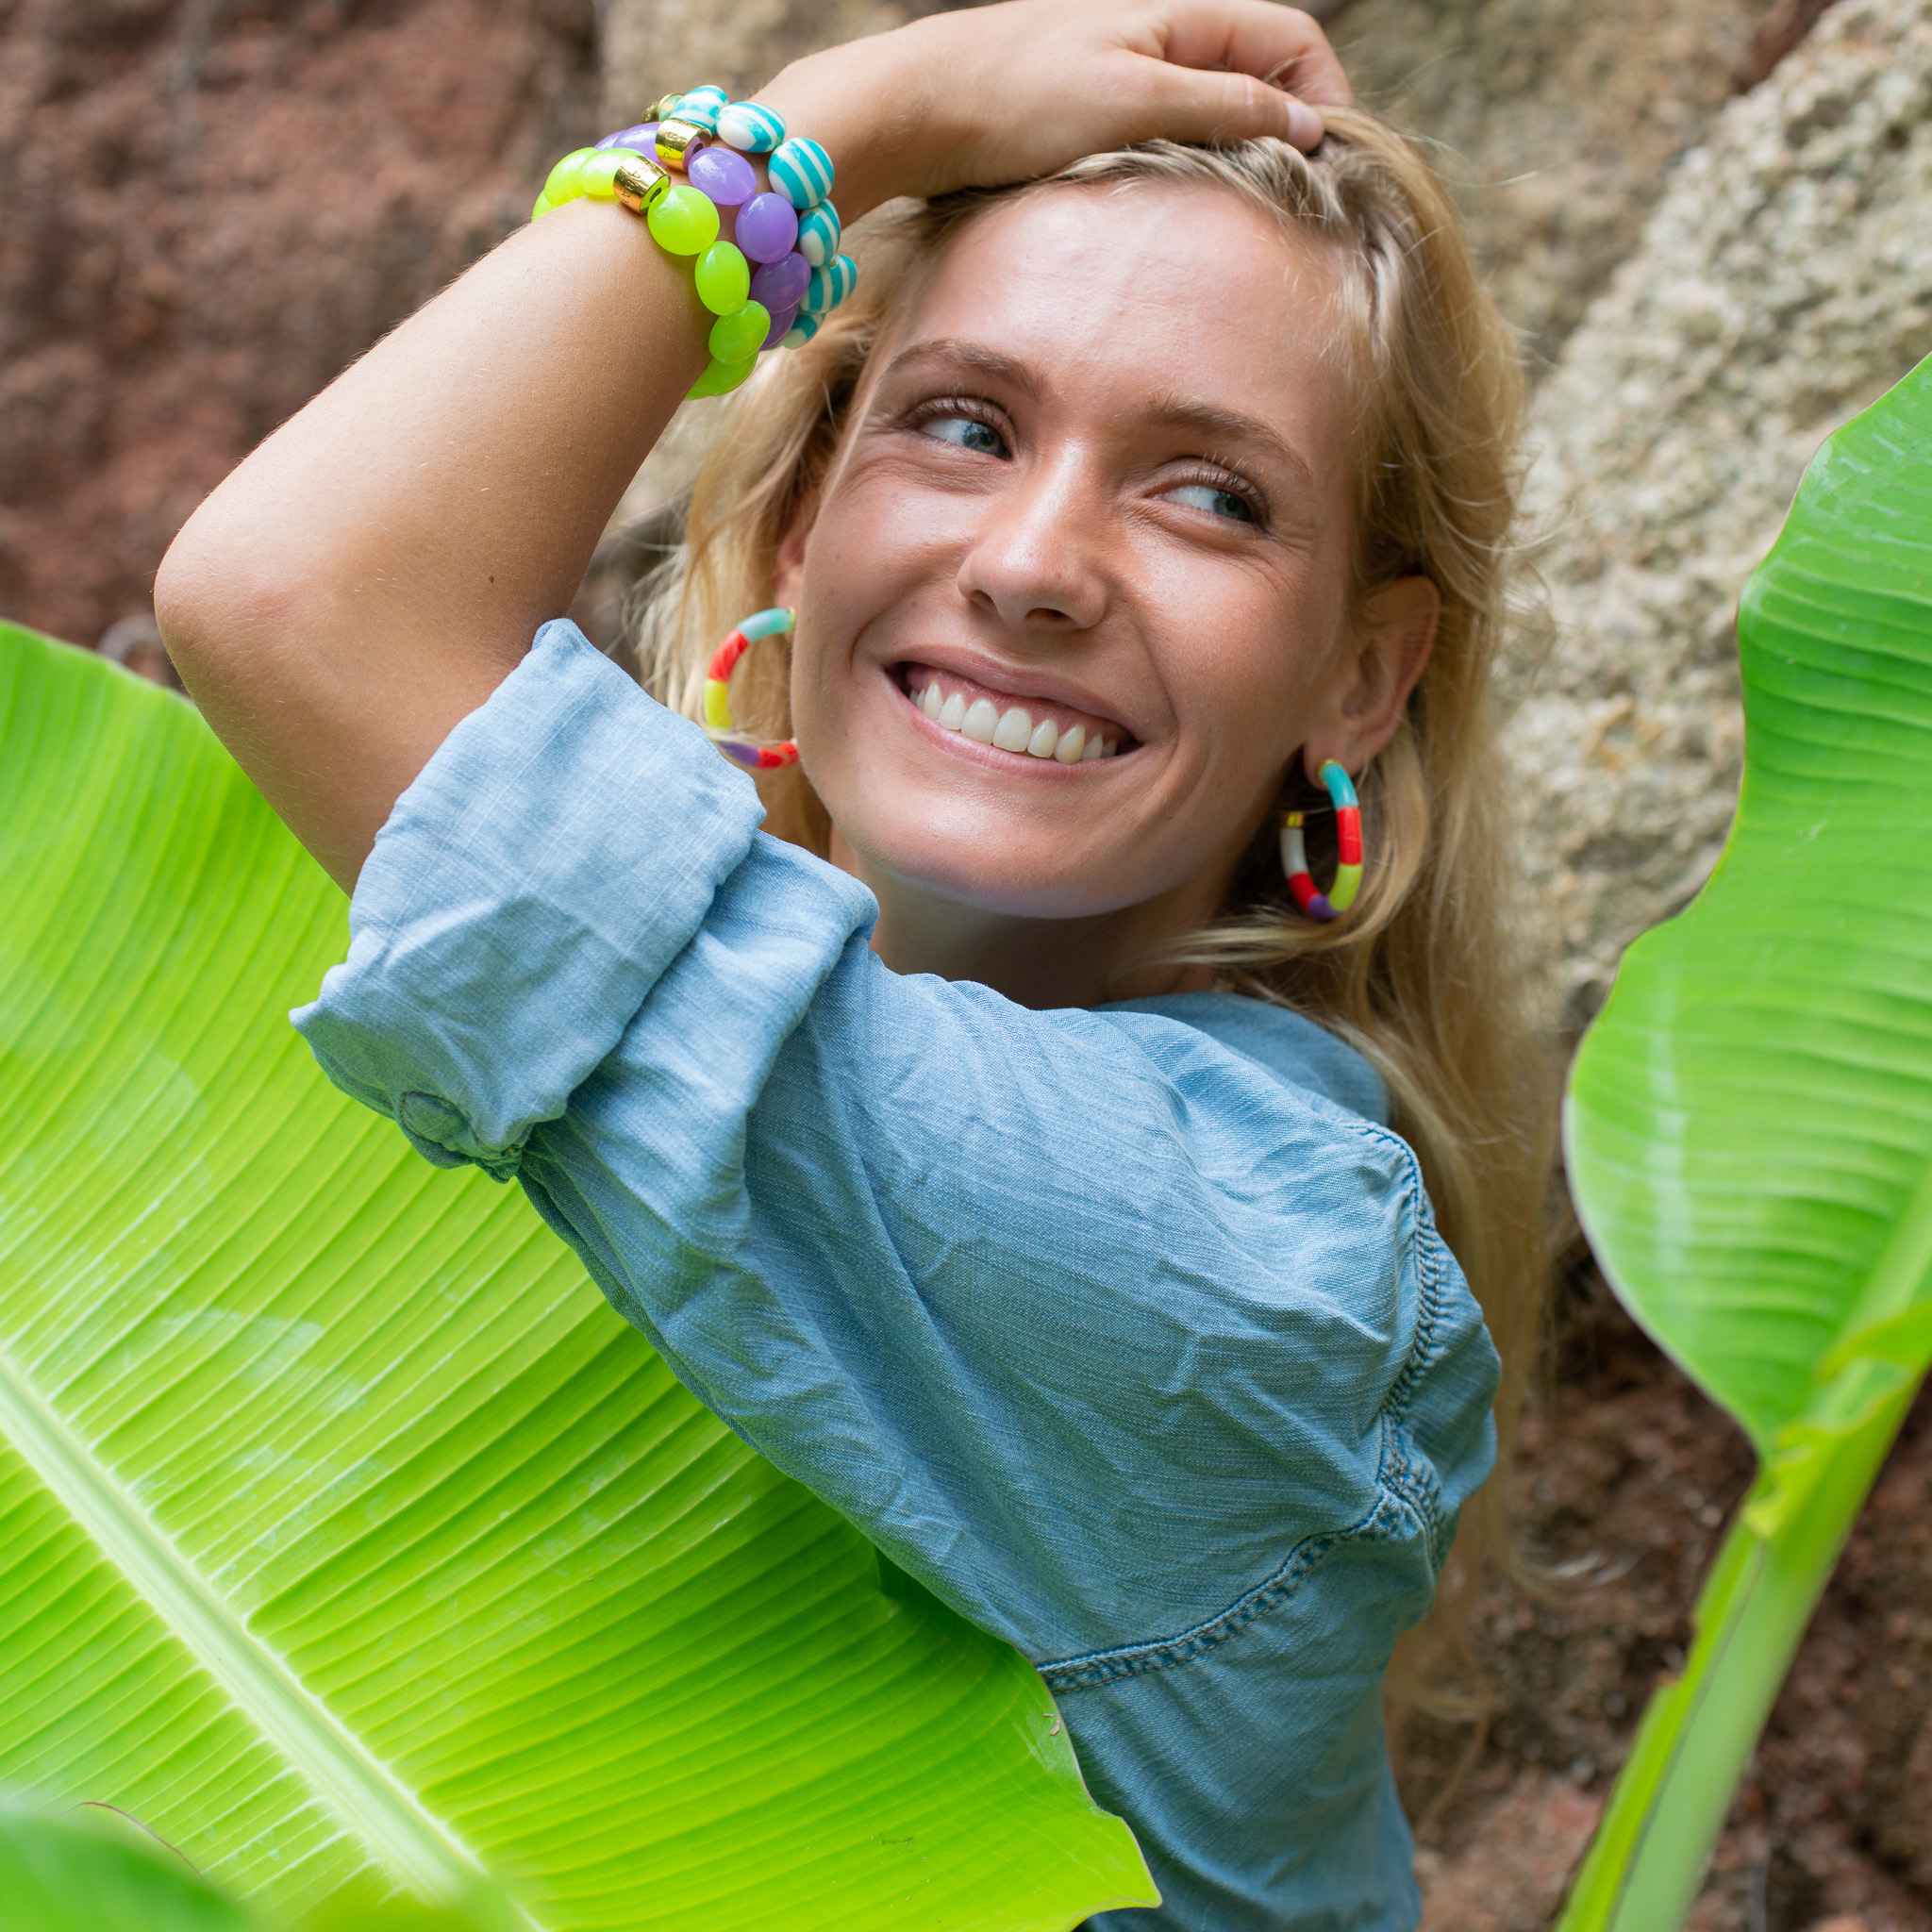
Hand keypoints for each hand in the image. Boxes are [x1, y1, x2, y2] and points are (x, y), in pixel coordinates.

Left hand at [767, 0, 1352, 216]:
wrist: (911, 109)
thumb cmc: (1016, 98)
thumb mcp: (1135, 100)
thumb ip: (1225, 106)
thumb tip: (1307, 125)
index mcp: (1178, 15)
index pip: (1291, 37)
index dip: (1325, 93)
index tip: (1329, 165)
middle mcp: (1155, 35)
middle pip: (1256, 73)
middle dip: (1287, 128)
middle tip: (1296, 200)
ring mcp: (1118, 74)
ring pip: (1208, 108)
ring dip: (1235, 154)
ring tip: (1240, 212)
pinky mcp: (1083, 114)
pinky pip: (1160, 134)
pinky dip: (1184, 165)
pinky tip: (1173, 209)